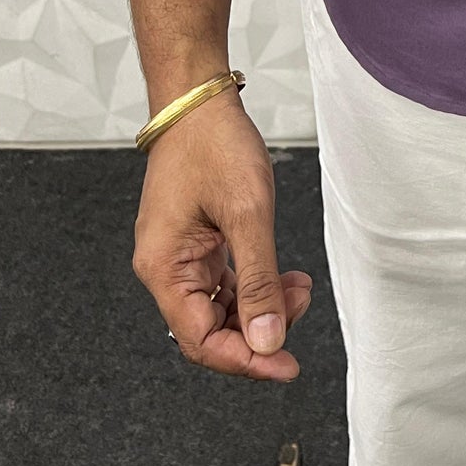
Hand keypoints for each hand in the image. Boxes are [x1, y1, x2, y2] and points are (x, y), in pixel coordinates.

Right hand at [132, 85, 312, 381]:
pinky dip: (255, 283)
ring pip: (221, 307)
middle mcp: (165, 268)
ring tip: (299, 288)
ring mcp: (179, 255)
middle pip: (209, 330)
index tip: (285, 366)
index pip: (200, 340)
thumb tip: (268, 341)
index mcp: (164, 268)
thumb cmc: (214, 145)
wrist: (198, 99)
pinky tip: (284, 276)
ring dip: (261, 306)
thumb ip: (258, 282)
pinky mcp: (195, 241)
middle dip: (258, 330)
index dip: (245, 359)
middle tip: (300, 310)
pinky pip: (223, 281)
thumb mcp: (247, 214)